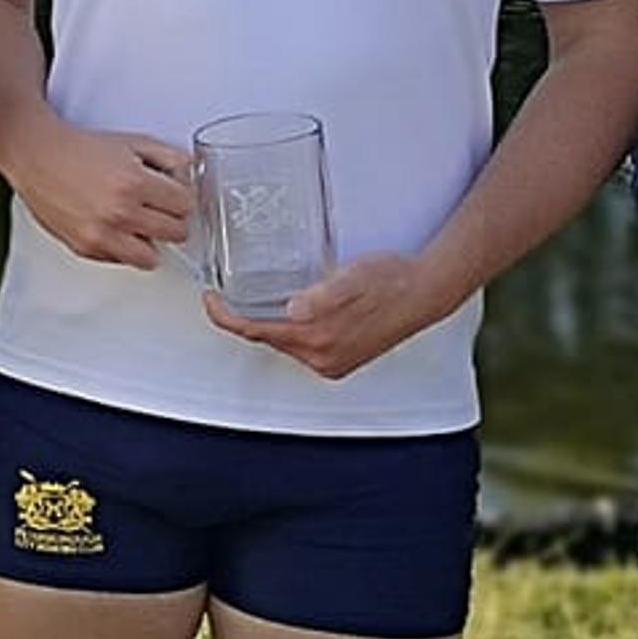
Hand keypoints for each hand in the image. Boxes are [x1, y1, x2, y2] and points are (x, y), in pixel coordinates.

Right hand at [4, 112, 193, 268]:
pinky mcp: (86, 247)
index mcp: (135, 183)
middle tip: (159, 209)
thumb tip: (191, 174)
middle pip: (176, 233)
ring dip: (150, 241)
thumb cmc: (80, 148)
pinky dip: (124, 247)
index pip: (186, 206)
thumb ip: (169, 157)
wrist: (37, 156)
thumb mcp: (132, 142)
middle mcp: (120, 212)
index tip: (174, 195)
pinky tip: (115, 227)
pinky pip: (122, 260)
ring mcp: (102, 234)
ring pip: (152, 258)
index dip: (182, 198)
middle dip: (172, 220)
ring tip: (139, 223)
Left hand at [203, 250, 455, 380]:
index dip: (226, 316)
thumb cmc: (390, 279)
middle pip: (267, 338)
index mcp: (318, 339)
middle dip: (244, 318)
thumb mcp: (353, 277)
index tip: (210, 298)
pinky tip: (289, 310)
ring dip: (268, 323)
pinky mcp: (342, 359)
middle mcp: (322, 357)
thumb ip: (323, 295)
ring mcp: (332, 361)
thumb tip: (294, 309)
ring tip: (254, 297)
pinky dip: (289, 330)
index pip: (255, 332)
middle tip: (226, 293)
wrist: (427, 292)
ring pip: (284, 342)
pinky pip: (302, 346)